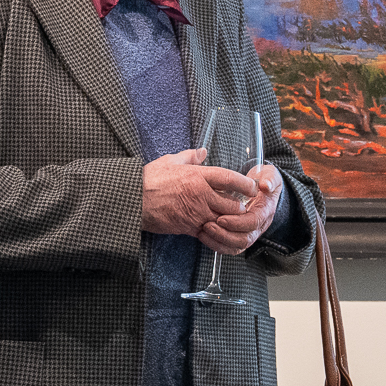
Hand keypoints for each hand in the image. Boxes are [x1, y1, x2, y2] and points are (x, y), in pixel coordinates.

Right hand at [141, 147, 262, 237]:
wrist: (134, 200)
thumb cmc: (150, 180)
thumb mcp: (170, 161)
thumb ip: (190, 157)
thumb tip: (202, 152)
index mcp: (198, 176)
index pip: (229, 179)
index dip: (245, 184)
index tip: (252, 186)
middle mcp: (201, 195)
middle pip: (232, 204)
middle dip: (240, 207)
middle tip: (243, 206)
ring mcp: (196, 213)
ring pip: (224, 220)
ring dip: (230, 221)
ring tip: (231, 218)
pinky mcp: (189, 227)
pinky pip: (210, 233)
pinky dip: (217, 233)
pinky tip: (219, 231)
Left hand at [195, 162, 283, 255]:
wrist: (260, 188)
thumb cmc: (263, 181)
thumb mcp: (269, 175)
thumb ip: (270, 179)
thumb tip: (266, 186)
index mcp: (265, 211)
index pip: (254, 222)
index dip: (238, 222)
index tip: (221, 218)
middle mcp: (259, 225)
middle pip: (245, 238)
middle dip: (225, 234)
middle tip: (208, 225)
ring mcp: (250, 232)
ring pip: (236, 246)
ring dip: (219, 240)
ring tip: (203, 230)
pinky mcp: (240, 236)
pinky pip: (229, 247)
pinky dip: (216, 244)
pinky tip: (203, 235)